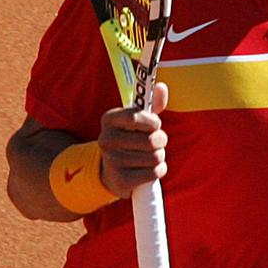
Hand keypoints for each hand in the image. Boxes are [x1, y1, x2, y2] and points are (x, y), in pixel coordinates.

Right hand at [98, 82, 168, 196]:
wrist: (112, 172)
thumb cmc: (131, 139)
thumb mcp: (138, 120)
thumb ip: (152, 104)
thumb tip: (162, 87)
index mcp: (109, 119)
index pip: (136, 117)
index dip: (153, 122)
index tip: (154, 124)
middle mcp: (106, 139)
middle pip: (151, 139)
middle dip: (161, 141)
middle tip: (155, 142)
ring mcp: (112, 161)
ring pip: (155, 157)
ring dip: (160, 157)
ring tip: (150, 155)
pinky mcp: (121, 180)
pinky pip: (154, 172)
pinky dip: (159, 170)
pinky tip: (149, 169)